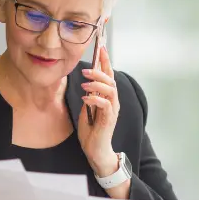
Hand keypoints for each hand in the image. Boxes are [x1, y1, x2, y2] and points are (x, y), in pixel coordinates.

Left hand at [78, 45, 119, 178]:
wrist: (96, 151)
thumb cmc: (93, 132)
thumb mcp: (88, 110)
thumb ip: (89, 97)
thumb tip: (86, 84)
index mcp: (108, 98)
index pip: (109, 76)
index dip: (105, 61)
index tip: (101, 48)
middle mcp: (113, 102)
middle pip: (111, 80)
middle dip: (99, 72)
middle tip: (85, 71)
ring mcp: (112, 111)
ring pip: (110, 91)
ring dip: (97, 85)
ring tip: (84, 84)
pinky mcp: (109, 120)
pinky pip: (105, 105)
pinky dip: (95, 99)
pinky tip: (86, 98)